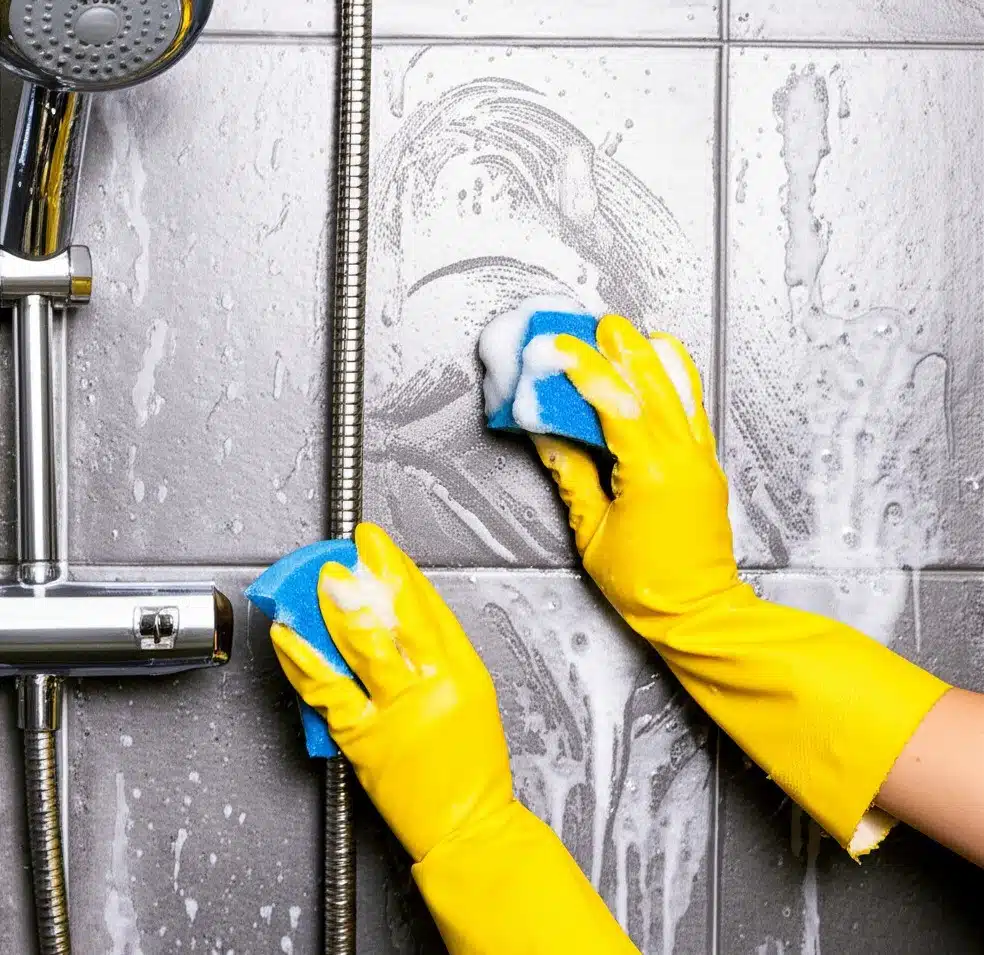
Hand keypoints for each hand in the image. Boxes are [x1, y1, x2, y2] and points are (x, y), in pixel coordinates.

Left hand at [270, 523, 642, 953]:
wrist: (469, 828)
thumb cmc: (472, 769)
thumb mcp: (474, 699)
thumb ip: (442, 657)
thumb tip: (404, 618)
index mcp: (465, 672)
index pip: (430, 608)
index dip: (402, 570)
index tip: (381, 546)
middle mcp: (434, 686)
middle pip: (401, 617)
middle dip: (374, 576)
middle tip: (351, 549)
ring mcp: (398, 712)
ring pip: (365, 646)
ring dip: (339, 608)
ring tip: (321, 579)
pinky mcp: (364, 740)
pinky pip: (327, 691)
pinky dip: (303, 660)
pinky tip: (288, 636)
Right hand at [533, 314, 948, 857]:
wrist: (700, 612)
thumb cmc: (645, 584)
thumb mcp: (592, 533)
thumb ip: (572, 477)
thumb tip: (547, 437)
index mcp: (650, 472)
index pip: (614, 402)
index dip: (583, 370)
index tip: (557, 346)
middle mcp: (682, 456)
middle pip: (652, 384)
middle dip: (624, 348)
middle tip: (599, 323)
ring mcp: (701, 458)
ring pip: (680, 390)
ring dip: (653, 357)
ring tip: (632, 334)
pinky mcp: (708, 465)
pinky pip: (693, 410)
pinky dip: (677, 382)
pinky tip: (665, 367)